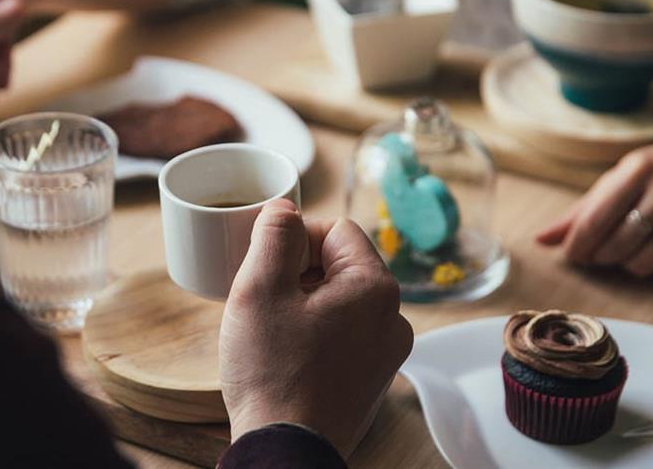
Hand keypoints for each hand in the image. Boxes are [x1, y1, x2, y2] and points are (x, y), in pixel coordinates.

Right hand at [220, 200, 412, 457]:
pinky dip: (316, 335)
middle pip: (341, 265)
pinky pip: (345, 335)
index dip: (295, 238)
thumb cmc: (273, 373)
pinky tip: (286, 356)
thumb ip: (274, 235)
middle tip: (263, 299)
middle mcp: (393, 318)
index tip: (266, 265)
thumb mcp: (259, 289)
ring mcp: (386, 353)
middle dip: (298, 272)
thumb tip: (284, 208)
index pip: (336, 229)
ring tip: (272, 330)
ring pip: (341, 301)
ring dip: (305, 304)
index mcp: (375, 287)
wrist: (285, 450)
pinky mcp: (372, 379)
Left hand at [535, 110, 652, 276]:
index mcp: (640, 169)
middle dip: (602, 256)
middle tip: (602, 250)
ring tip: (633, 246)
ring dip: (630, 263)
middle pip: (617, 247)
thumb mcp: (623, 175)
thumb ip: (582, 209)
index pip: (595, 220)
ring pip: (645, 264)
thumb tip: (541, 240)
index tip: (571, 255)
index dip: (576, 245)